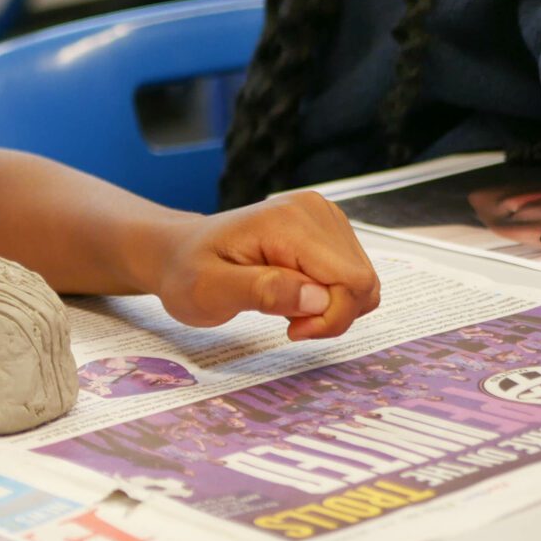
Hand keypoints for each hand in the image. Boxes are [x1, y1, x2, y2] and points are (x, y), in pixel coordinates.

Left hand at [156, 191, 380, 339]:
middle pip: (361, 282)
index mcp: (288, 222)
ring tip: (285, 307)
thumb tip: (316, 297)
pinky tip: (295, 296)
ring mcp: (323, 217)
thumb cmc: (187, 272)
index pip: (351, 281)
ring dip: (331, 308)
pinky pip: (352, 275)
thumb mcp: (208, 291)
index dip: (331, 317)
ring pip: (361, 282)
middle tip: (288, 323)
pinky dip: (331, 297)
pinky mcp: (327, 229)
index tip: (292, 330)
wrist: (179, 252)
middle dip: (331, 315)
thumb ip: (261, 292)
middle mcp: (314, 210)